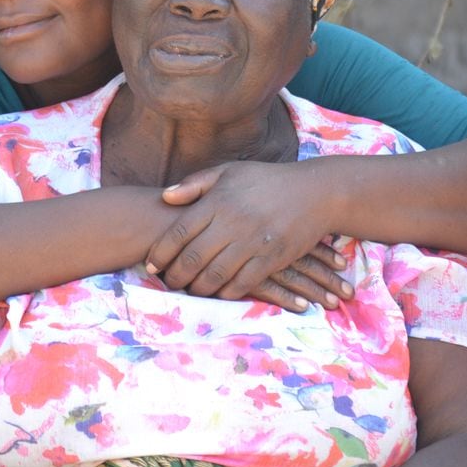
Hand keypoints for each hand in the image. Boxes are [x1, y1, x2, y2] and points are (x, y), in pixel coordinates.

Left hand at [147, 161, 352, 312]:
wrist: (316, 193)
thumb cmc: (267, 181)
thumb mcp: (230, 172)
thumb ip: (196, 184)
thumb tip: (165, 197)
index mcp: (219, 201)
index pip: (179, 232)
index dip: (160, 252)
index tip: (151, 265)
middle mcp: (233, 223)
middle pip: (193, 259)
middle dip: (175, 276)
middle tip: (167, 283)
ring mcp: (253, 243)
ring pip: (215, 276)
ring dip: (198, 289)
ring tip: (190, 290)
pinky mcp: (272, 259)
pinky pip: (242, 284)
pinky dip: (226, 293)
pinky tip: (218, 293)